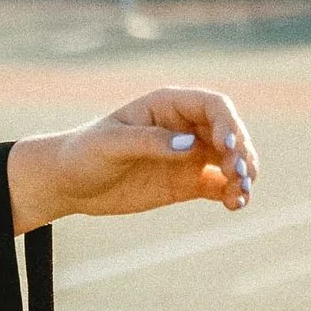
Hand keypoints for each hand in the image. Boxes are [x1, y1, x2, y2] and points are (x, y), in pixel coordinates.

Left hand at [47, 87, 258, 219]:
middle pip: (231, 133)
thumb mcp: (111, 144)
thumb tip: (191, 145)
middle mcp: (186, 127)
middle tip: (238, 175)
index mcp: (168, 106)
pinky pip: (220, 186)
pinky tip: (235, 205)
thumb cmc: (83, 153)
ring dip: (243, 175)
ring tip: (240, 194)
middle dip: (241, 152)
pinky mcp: (187, 182)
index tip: (228, 147)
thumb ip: (150, 142)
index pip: (214, 106)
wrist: (67, 183)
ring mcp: (189, 155)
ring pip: (231, 160)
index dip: (229, 124)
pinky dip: (233, 193)